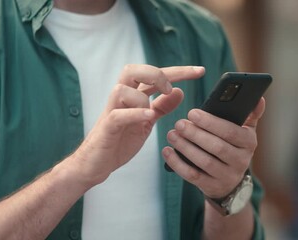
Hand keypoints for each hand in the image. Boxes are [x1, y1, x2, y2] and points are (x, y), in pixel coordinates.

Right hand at [71, 64, 204, 185]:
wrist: (97, 163)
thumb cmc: (120, 140)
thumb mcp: (147, 122)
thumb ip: (161, 106)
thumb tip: (179, 91)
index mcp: (133, 96)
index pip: (155, 75)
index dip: (178, 71)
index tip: (200, 71)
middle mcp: (121, 99)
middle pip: (132, 70)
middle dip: (155, 73)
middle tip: (170, 88)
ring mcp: (112, 112)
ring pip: (122, 89)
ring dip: (142, 97)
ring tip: (152, 113)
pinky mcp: (107, 128)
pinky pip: (118, 115)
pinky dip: (134, 114)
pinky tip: (149, 116)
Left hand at [162, 98, 265, 197]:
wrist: (230, 181)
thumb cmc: (233, 147)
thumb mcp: (245, 131)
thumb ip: (250, 114)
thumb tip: (259, 98)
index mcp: (249, 143)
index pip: (231, 132)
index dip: (210, 122)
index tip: (192, 113)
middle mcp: (241, 161)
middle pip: (217, 147)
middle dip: (196, 134)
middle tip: (179, 123)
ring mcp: (227, 176)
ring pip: (205, 161)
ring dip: (185, 147)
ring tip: (172, 134)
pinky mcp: (212, 187)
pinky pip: (193, 176)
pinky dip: (178, 164)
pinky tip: (167, 151)